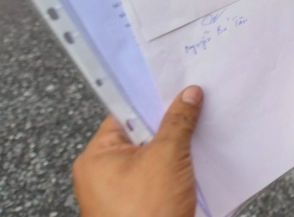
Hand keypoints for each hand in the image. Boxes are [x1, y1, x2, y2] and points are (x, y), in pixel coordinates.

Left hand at [72, 87, 202, 216]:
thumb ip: (178, 121)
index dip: (150, 101)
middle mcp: (101, 175)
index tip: (175, 89)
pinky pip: (158, 180)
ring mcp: (119, 195)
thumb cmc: (146, 215)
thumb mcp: (167, 156)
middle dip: (168, 127)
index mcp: (95, 158)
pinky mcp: (138, 208)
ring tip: (197, 140)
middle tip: (193, 112)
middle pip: (140, 136)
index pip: (123, 114)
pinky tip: (196, 167)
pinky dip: (177, 173)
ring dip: (176, 151)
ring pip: (152, 159)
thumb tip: (187, 96)